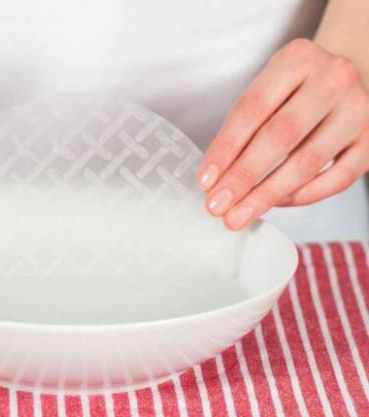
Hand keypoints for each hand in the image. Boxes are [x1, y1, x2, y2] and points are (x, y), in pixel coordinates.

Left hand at [197, 38, 368, 229]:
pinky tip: (278, 203)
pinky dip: (304, 195)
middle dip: (243, 177)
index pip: (252, 109)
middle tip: (218, 205)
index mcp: (297, 59)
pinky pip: (338, 178)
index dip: (225, 149)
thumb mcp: (267, 90)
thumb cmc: (294, 90)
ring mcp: (358, 110)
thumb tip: (216, 179)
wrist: (342, 80)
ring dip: (267, 194)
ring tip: (239, 215)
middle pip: (280, 136)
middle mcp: (333, 79)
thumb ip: (243, 127)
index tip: (206, 180)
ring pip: (308, 162)